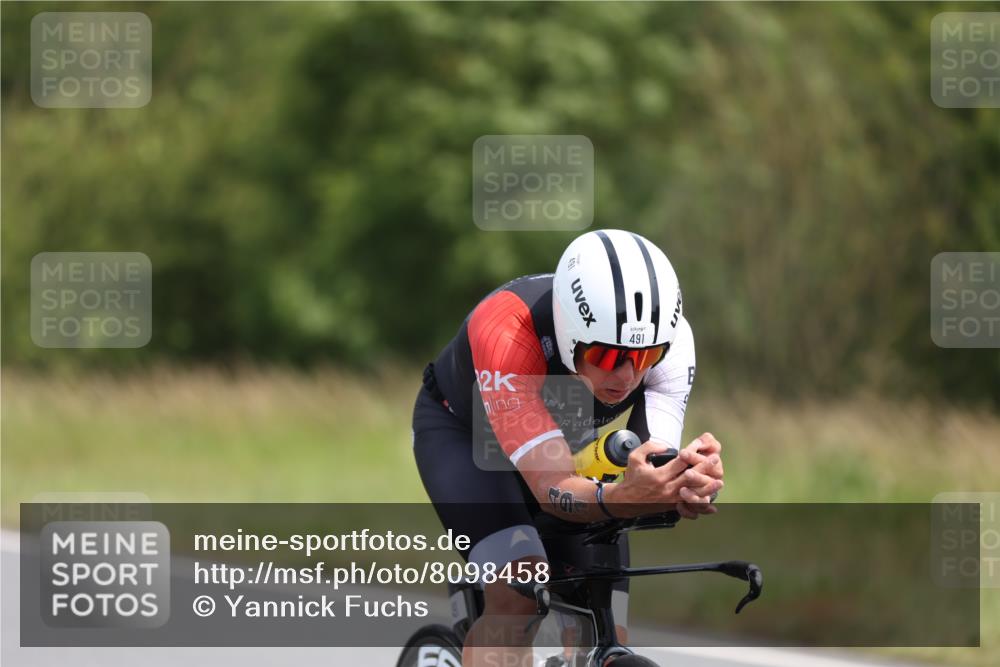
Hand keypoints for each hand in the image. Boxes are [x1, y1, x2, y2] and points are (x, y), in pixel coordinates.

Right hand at [607, 439, 722, 515]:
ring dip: (707, 487)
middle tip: (715, 460)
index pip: (679, 462)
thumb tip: (666, 446)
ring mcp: (671, 498)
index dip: (691, 453)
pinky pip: (689, 504)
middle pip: (690, 477)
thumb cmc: (632, 478)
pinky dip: (700, 503)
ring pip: (693, 493)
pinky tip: (710, 503)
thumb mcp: (634, 458)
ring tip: (719, 481)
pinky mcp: (672, 505)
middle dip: (704, 468)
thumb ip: (649, 447)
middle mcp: (667, 488)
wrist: (626, 501)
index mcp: (659, 475)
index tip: (700, 446)